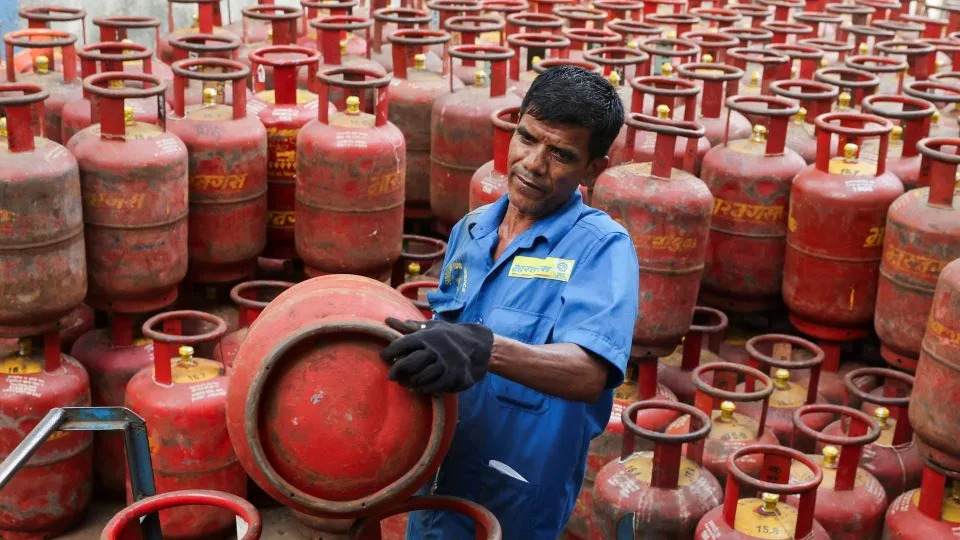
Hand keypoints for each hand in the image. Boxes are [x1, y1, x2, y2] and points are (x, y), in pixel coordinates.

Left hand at [379, 317, 493, 392]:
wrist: (480, 347)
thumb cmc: (450, 336)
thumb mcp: (432, 327)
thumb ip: (409, 326)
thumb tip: (387, 320)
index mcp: (427, 335)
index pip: (402, 343)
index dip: (389, 351)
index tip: (383, 357)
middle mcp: (435, 349)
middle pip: (408, 363)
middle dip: (396, 371)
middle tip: (391, 375)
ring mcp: (444, 364)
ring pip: (419, 377)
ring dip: (409, 382)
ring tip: (405, 382)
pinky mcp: (452, 377)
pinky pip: (432, 387)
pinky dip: (423, 388)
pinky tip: (419, 387)